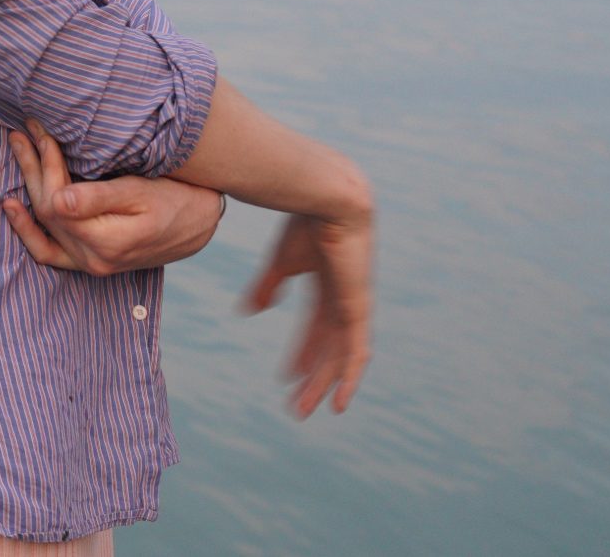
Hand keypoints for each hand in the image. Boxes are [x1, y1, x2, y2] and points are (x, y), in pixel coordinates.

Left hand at [0, 118, 226, 276]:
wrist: (200, 224)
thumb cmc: (176, 200)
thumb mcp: (141, 192)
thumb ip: (99, 199)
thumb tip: (58, 201)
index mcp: (105, 242)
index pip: (58, 201)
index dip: (47, 164)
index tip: (42, 131)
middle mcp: (92, 260)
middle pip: (47, 211)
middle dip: (33, 168)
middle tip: (21, 133)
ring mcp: (89, 264)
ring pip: (44, 226)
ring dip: (27, 187)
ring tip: (18, 150)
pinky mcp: (90, 260)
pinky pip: (49, 252)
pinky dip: (29, 231)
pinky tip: (12, 208)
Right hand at [242, 210, 374, 418]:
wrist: (328, 200)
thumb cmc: (304, 222)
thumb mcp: (281, 262)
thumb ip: (269, 286)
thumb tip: (250, 311)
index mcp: (328, 285)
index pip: (315, 329)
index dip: (302, 353)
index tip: (286, 377)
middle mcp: (344, 299)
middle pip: (329, 348)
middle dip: (313, 376)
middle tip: (298, 407)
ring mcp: (354, 305)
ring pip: (341, 356)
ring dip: (325, 384)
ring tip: (309, 409)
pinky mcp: (359, 309)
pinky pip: (358, 352)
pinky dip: (351, 378)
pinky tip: (341, 402)